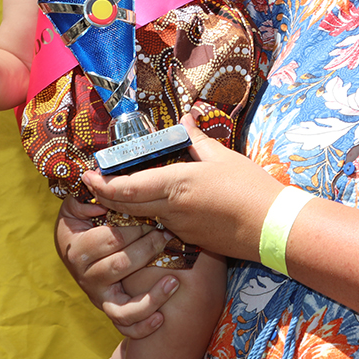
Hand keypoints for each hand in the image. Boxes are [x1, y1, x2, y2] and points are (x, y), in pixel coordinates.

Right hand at [54, 196, 177, 338]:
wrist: (89, 256)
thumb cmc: (92, 222)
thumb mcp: (80, 205)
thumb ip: (86, 194)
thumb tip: (95, 182)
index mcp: (74, 243)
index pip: (107, 237)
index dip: (133, 227)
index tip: (153, 215)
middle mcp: (83, 273)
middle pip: (119, 265)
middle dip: (148, 249)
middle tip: (168, 236)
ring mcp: (97, 293)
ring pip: (123, 302)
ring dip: (152, 292)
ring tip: (174, 279)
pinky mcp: (110, 309)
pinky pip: (124, 324)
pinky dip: (143, 323)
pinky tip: (162, 316)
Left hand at [83, 114, 283, 259]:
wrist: (271, 228)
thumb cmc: (250, 189)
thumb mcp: (222, 157)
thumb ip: (196, 139)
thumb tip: (184, 120)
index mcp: (176, 185)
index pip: (126, 188)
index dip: (101, 184)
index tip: (87, 175)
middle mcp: (171, 210)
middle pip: (126, 206)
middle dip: (105, 195)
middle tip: (94, 182)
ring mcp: (179, 227)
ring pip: (143, 215)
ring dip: (128, 204)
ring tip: (121, 187)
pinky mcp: (190, 238)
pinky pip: (162, 224)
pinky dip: (151, 213)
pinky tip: (158, 202)